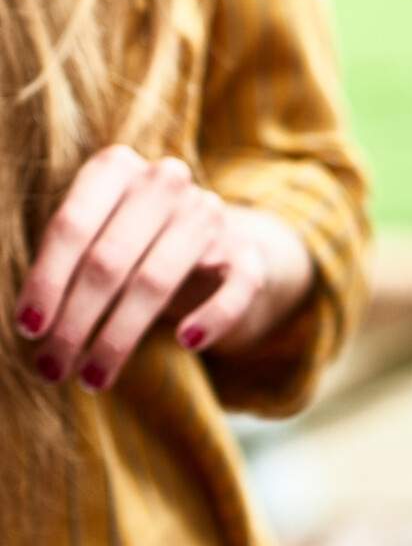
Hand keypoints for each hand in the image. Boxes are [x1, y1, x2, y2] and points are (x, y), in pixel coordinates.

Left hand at [13, 145, 313, 389]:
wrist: (217, 239)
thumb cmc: (133, 242)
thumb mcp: (95, 233)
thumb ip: (66, 259)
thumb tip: (32, 323)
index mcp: (116, 167)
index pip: (72, 226)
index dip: (47, 282)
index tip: (29, 329)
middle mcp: (166, 182)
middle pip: (109, 260)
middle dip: (76, 321)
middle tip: (53, 366)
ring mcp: (211, 217)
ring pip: (156, 281)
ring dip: (119, 337)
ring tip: (93, 377)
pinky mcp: (248, 256)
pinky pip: (232, 292)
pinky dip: (210, 318)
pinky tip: (186, 343)